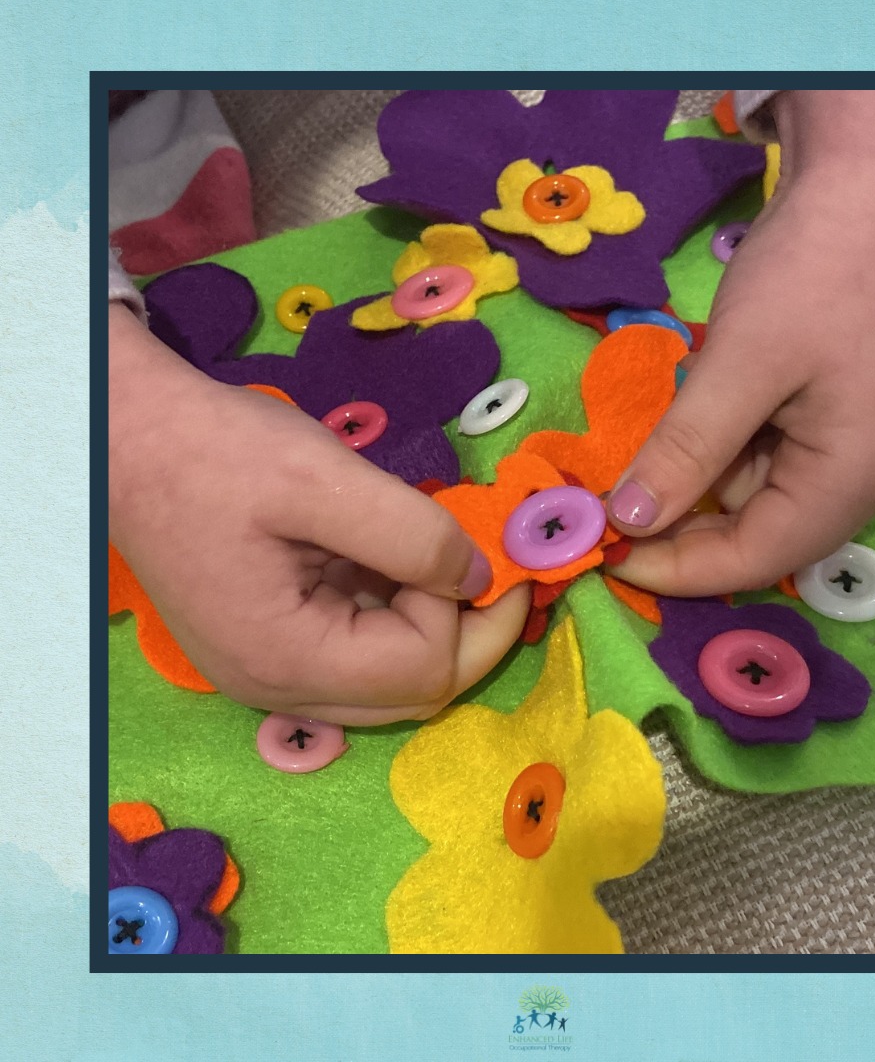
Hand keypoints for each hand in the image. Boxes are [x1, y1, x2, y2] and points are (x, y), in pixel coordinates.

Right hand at [109, 304, 528, 723]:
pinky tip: (392, 558)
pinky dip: (394, 611)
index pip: (422, 670)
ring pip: (389, 679)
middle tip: (491, 563)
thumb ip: (415, 535)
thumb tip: (481, 579)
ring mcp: (268, 673)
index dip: (470, 614)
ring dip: (432, 621)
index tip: (483, 545)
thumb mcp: (323, 479)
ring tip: (439, 552)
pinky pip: (356, 652)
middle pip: (412, 694)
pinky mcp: (267, 646)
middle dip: (468, 631)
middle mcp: (277, 687)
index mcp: (286, 658)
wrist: (129, 435)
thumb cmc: (215, 452)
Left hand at [606, 90, 874, 594]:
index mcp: (856, 478)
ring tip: (642, 450)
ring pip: (762, 490)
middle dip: (684, 522)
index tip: (605, 551)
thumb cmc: (819, 267)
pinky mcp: (848, 411)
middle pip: (762, 531)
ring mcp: (864, 443)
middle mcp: (869, 478)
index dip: (676, 567)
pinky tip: (694, 414)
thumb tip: (628, 521)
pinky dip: (728, 443)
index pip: (756, 558)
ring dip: (701, 477)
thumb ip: (686, 451)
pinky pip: (777, 452)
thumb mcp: (741, 363)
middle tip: (609, 507)